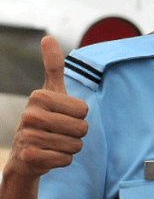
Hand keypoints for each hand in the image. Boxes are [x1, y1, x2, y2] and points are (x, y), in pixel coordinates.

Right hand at [4, 37, 88, 178]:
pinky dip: (63, 160)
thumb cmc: (45, 119)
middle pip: (82, 128)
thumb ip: (53, 67)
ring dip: (70, 148)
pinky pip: (66, 160)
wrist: (25, 154)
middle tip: (60, 132)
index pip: (84, 110)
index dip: (79, 116)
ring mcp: (28, 136)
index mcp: (39, 96)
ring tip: (54, 144)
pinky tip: (49, 156)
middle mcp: (30, 114)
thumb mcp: (50, 92)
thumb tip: (48, 37)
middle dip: (77, 134)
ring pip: (76, 146)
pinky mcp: (30, 156)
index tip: (62, 116)